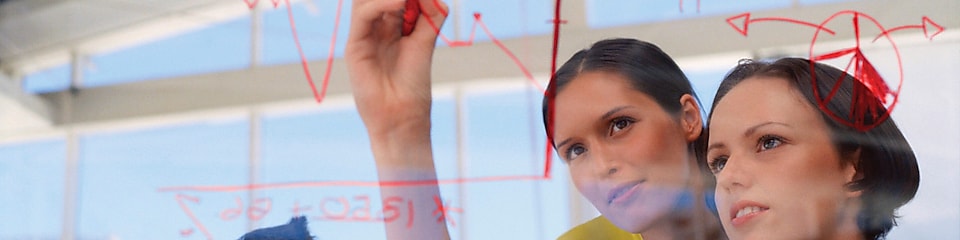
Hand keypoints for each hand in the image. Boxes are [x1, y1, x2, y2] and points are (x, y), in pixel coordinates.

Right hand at [346, 0, 448, 135]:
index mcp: (392, 23)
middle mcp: (375, 25)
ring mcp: (364, 34)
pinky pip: (363, 14)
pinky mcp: (355, 46)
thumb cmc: (414, 84)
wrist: (402, 115)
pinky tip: (400, 2)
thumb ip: (431, 14)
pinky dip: (381, 3)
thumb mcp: (427, 41)